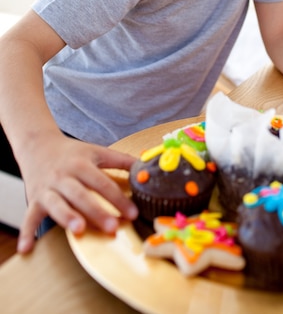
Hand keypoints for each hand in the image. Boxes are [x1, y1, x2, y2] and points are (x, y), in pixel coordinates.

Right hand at [17, 133, 138, 253]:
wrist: (38, 145)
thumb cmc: (71, 152)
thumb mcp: (96, 151)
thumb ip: (120, 160)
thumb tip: (144, 167)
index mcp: (81, 165)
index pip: (103, 183)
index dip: (118, 198)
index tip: (133, 213)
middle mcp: (64, 176)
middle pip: (81, 195)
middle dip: (97, 211)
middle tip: (112, 226)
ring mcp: (48, 189)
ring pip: (57, 204)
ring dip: (67, 217)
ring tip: (79, 229)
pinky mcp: (35, 200)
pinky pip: (29, 217)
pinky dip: (27, 232)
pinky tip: (28, 248)